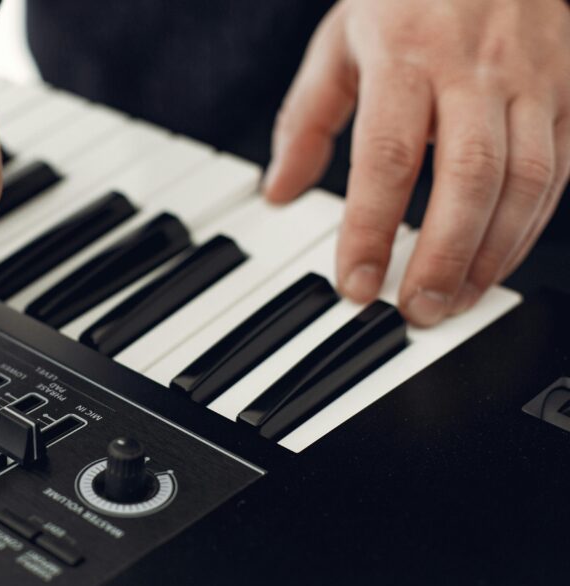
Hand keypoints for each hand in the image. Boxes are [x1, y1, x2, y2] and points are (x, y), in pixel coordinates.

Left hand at [264, 0, 569, 325]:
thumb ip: (307, 119)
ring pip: (525, 181)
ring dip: (491, 254)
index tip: (353, 283)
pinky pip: (558, 170)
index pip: (386, 157)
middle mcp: (475, 67)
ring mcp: (531, 77)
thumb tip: (279, 191)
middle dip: (442, 256)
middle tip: (414, 311)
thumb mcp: (341, 40)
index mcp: (407, 53)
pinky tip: (494, 263)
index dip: (370, 230)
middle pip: (468, 177)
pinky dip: (528, 227)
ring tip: (453, 301)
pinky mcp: (569, 88)